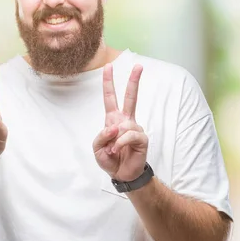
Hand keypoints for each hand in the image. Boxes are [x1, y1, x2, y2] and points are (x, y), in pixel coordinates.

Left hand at [93, 63, 147, 181]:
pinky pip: (129, 135)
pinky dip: (121, 144)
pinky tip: (118, 150)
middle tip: (138, 66)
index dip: (108, 82)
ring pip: (123, 125)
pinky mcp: (142, 138)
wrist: (122, 174)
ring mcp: (135, 128)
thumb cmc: (110, 159)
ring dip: (114, 140)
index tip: (108, 66)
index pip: (110, 98)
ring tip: (113, 151)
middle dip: (134, 81)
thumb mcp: (97, 148)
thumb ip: (102, 136)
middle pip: (130, 97)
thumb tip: (115, 127)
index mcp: (113, 119)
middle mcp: (126, 120)